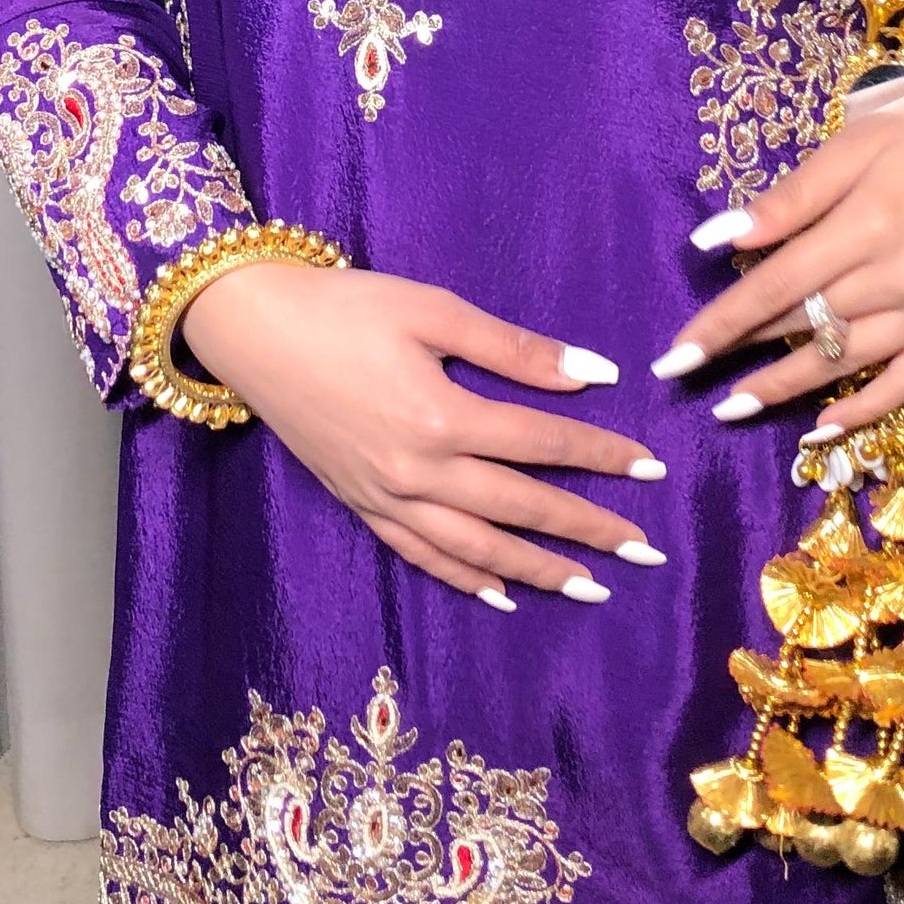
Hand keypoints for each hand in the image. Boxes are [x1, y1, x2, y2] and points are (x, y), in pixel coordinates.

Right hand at [177, 261, 665, 606]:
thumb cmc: (346, 307)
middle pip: (520, 508)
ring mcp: (386, 498)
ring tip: (592, 586)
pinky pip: (422, 556)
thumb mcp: (433, 310)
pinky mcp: (361, 506)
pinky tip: (503, 595)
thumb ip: (514, 349)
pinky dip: (466, 579)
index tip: (651, 467)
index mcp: (441, 417)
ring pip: (476, 549)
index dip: (600, 454)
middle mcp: (417, 472)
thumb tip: (592, 373)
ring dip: (538, 570)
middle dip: (587, 529)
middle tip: (645, 549)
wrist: (251, 330)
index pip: (541, 443)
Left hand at [654, 59, 903, 434]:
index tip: (674, 352)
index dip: (720, 323)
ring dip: (784, 388)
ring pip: (846, 361)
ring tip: (733, 407)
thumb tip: (719, 239)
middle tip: (686, 374)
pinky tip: (823, 428)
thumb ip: (791, 198)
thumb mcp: (859, 141)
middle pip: (803, 324)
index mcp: (867, 222)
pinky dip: (865, 410)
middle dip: (739, 351)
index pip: (775, 286)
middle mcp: (899, 275)